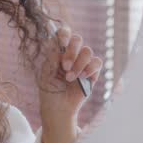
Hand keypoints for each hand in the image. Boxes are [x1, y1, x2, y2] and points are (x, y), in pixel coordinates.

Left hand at [38, 26, 102, 142]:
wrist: (58, 108)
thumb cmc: (49, 91)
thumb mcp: (46, 74)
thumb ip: (52, 59)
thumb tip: (60, 47)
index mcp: (58, 52)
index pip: (63, 35)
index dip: (64, 33)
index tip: (62, 40)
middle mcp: (71, 55)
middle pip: (77, 39)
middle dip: (71, 51)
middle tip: (64, 66)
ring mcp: (82, 63)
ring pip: (87, 51)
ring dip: (79, 64)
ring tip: (70, 78)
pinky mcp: (92, 73)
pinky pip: (97, 62)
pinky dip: (90, 68)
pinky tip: (82, 77)